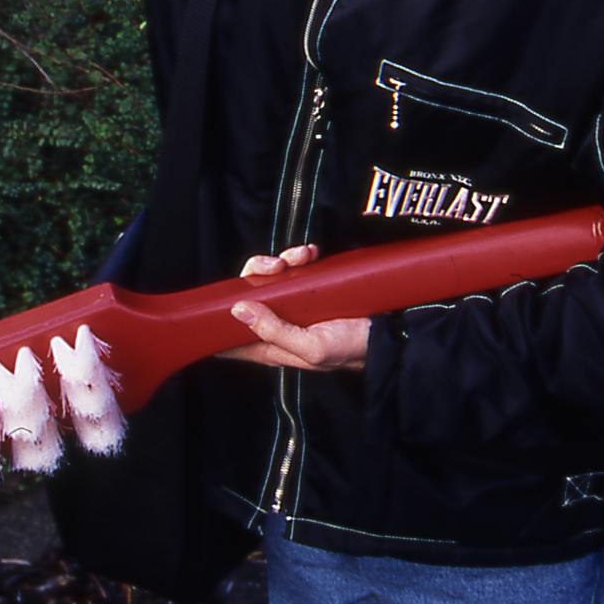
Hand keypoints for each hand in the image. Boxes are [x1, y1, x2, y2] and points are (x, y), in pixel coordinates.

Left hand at [218, 243, 369, 370]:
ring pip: (269, 277)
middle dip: (254, 274)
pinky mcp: (310, 288)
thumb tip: (239, 309)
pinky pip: (293, 268)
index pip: (230, 335)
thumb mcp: (312, 348)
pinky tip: (310, 255)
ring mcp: (293, 305)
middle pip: (247, 295)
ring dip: (278, 261)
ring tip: (298, 258)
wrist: (388, 333)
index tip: (214, 301)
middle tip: (275, 266)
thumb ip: (274, 332)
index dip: (217, 318)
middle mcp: (277, 324)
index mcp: (271, 346)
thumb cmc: (351, 348)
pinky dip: (298, 257)